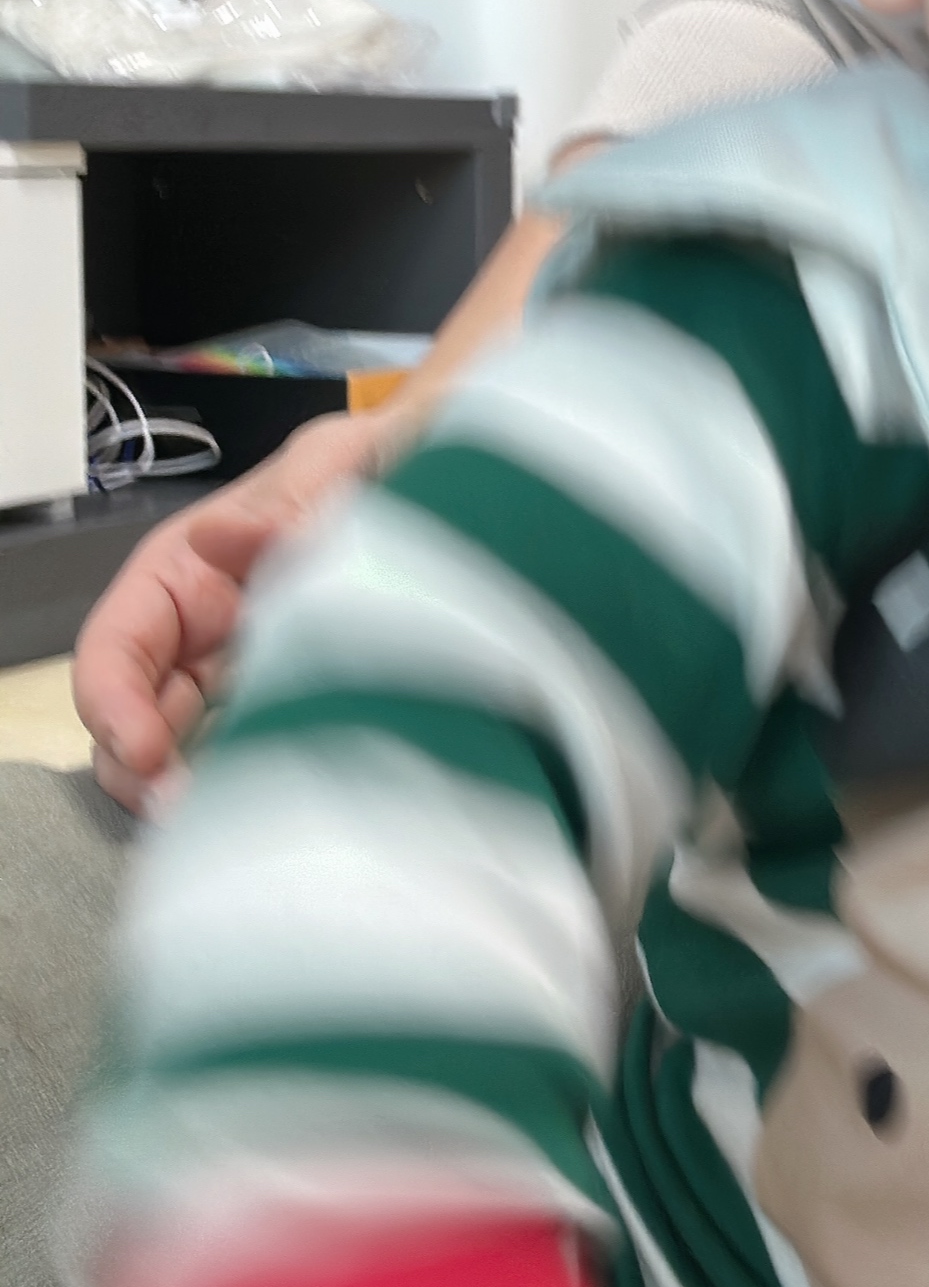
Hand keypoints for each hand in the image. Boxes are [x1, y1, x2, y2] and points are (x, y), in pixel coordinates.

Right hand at [75, 410, 384, 813]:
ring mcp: (248, 680)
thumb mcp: (343, 460)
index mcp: (187, 572)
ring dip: (191, 793)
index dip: (114, 704)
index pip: (117, 648)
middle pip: (138, 717)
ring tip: (223, 826)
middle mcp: (203, 634)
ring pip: (188, 752)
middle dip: (142, 772)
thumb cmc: (377, 465)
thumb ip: (303, 493)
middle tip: (180, 813)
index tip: (146, 752)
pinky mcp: (300, 710)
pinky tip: (281, 811)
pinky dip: (253, 790)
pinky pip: (257, 759)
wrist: (456, 492)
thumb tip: (228, 540)